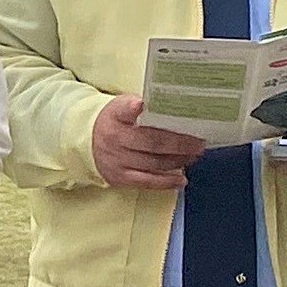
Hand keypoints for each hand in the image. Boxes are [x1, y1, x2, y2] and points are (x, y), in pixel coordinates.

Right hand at [91, 95, 206, 190]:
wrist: (87, 141)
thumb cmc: (115, 121)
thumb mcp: (122, 105)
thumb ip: (145, 106)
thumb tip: (177, 107)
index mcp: (116, 115)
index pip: (124, 109)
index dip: (134, 108)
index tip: (142, 105)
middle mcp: (116, 138)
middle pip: (151, 141)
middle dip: (179, 143)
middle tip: (198, 143)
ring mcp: (118, 160)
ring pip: (153, 163)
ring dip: (178, 161)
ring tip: (194, 156)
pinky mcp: (120, 177)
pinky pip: (147, 181)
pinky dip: (167, 181)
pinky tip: (181, 179)